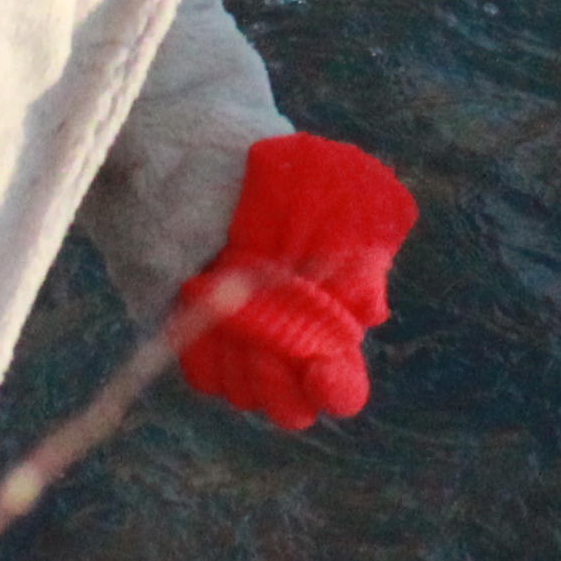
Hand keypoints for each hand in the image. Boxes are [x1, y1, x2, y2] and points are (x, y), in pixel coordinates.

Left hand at [174, 134, 416, 429]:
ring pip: (244, 393)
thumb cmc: (276, 173)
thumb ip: (363, 257)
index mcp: (334, 316)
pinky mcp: (193, 338)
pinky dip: (204, 342)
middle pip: (291, 407)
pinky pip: (204, 374)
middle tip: (261, 321)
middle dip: (277, 374)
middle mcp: (290, 341)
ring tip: (226, 282)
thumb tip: (367, 315)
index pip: (342, 387)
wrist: (198, 153)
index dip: (335, 388)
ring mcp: (240, 345)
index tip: (319, 368)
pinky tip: (201, 291)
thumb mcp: (338, 197)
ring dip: (238, 350)